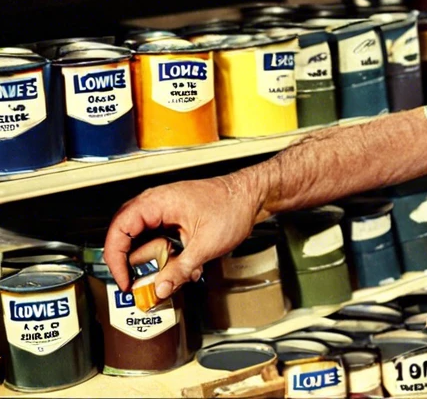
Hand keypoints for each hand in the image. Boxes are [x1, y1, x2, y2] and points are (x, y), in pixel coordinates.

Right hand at [103, 173, 261, 298]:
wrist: (254, 195)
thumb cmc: (234, 206)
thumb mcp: (206, 245)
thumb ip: (179, 270)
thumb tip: (158, 290)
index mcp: (157, 202)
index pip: (118, 230)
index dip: (115, 258)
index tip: (124, 280)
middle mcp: (156, 202)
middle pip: (124, 234)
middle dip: (129, 262)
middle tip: (134, 283)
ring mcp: (164, 208)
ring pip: (142, 238)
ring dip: (152, 259)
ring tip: (166, 274)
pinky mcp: (174, 217)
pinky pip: (158, 237)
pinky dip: (165, 254)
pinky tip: (182, 266)